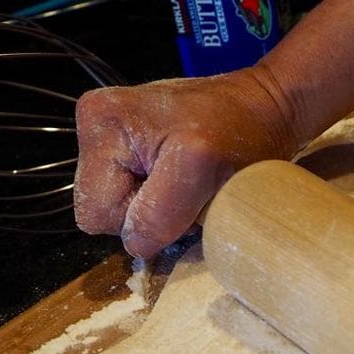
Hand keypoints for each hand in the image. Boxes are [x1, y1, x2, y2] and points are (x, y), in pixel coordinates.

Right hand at [74, 67, 298, 258]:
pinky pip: (125, 196)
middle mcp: (94, 124)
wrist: (259, 108)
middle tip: (184, 192)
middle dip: (145, 215)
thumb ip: (159, 213)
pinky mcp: (121, 143)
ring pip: (114, 210)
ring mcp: (106, 133)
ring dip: (152, 209)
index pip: (97, 213)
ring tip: (183, 183)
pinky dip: (154, 198)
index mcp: (101, 122)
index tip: (182, 199)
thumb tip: (135, 244)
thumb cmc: (240, 134)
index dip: (142, 223)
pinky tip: (177, 179)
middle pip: (100, 214)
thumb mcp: (201, 174)